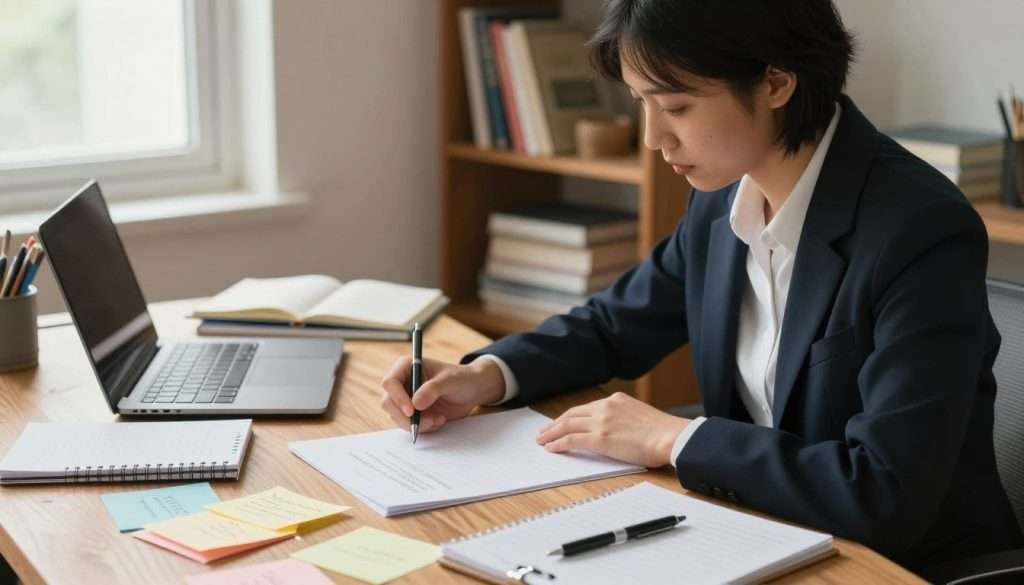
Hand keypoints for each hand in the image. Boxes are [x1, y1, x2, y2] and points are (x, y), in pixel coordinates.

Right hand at [380, 356, 505, 433]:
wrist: (473, 390)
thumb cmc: (462, 378)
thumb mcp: (451, 380)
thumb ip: (433, 389)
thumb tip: (415, 404)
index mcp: (407, 367)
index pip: (390, 382)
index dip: (397, 397)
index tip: (412, 410)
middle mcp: (403, 383)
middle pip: (388, 402)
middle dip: (406, 417)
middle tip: (426, 422)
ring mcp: (406, 399)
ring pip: (397, 417)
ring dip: (417, 424)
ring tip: (438, 420)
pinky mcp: (413, 413)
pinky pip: (409, 425)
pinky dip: (423, 428)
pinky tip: (438, 421)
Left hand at [536, 392, 689, 466]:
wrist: (671, 437)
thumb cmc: (662, 432)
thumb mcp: (638, 416)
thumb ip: (621, 418)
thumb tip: (611, 431)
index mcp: (615, 400)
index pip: (585, 408)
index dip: (569, 417)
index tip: (561, 423)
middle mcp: (605, 407)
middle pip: (571, 414)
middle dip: (555, 424)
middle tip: (544, 432)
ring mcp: (601, 422)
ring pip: (567, 426)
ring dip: (551, 434)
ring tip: (542, 441)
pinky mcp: (600, 438)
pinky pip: (571, 440)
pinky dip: (558, 444)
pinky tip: (551, 448)